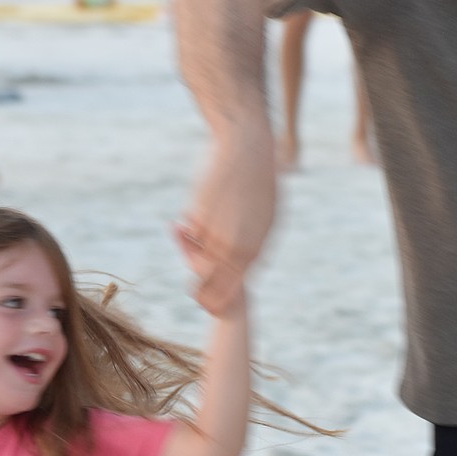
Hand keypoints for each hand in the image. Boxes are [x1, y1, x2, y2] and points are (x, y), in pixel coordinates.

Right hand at [178, 137, 275, 314]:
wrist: (249, 152)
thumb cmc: (262, 182)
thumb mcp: (268, 217)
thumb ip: (256, 242)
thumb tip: (249, 260)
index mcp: (256, 248)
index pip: (236, 285)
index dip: (222, 296)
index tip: (213, 303)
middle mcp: (236, 244)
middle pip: (214, 281)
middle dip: (204, 289)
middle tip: (195, 293)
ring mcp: (217, 231)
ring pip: (199, 258)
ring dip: (193, 256)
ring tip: (189, 247)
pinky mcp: (200, 216)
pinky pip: (191, 234)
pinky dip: (188, 233)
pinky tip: (187, 224)